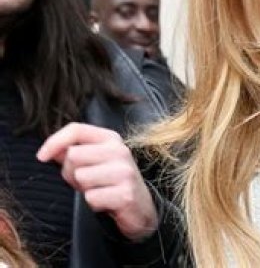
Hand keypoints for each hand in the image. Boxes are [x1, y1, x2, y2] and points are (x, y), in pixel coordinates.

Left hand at [37, 122, 158, 240]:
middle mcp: (120, 151)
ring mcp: (125, 172)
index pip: (77, 129)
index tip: (41, 156)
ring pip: (81, 177)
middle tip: (86, 181)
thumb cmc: (111, 183)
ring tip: (98, 190)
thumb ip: (72, 151)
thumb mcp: (93, 162)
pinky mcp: (126, 194)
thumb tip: (49, 150)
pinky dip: (93, 204)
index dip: (54, 141)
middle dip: (71, 172)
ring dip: (84, 190)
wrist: (140, 208)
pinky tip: (106, 202)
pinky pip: (91, 198)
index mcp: (111, 139)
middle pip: (74, 155)